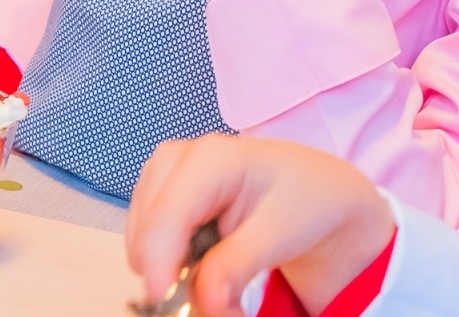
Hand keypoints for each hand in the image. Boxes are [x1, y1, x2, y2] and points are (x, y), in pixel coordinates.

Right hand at [126, 135, 395, 316]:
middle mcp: (179, 159)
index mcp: (212, 157)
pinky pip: (149, 242)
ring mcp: (166, 177)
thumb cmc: (304, 200)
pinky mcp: (163, 197)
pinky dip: (172, 264)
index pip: (168, 213)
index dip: (158, 260)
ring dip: (172, 271)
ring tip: (222, 282)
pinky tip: (205, 263)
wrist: (316, 192)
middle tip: (219, 303)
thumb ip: (238, 264)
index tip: (163, 299)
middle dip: (170, 272)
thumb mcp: (280, 234)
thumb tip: (205, 301)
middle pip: (147, 228)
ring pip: (142, 238)